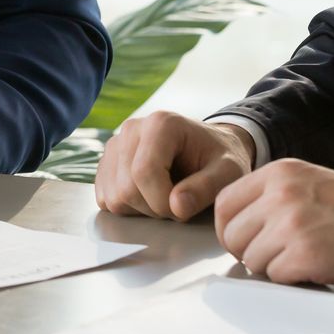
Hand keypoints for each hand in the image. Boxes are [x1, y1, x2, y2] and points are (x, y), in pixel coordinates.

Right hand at [95, 111, 253, 220]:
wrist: (209, 150)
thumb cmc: (219, 159)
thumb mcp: (228, 172)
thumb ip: (207, 188)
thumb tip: (177, 206)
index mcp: (160, 123)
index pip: (144, 172)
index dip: (162, 202)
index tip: (184, 207)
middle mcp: (132, 128)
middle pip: (126, 189)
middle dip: (154, 208)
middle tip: (178, 203)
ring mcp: (115, 145)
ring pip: (113, 198)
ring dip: (141, 210)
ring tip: (165, 196)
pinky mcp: (106, 164)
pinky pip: (105, 199)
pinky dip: (128, 208)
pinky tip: (149, 196)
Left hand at [213, 160, 333, 285]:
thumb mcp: (310, 181)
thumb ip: (273, 195)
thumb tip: (240, 225)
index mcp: (278, 173)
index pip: (224, 202)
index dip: (230, 228)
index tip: (243, 241)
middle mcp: (280, 194)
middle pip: (233, 234)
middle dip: (247, 252)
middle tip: (273, 257)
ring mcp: (291, 224)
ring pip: (251, 259)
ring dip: (272, 267)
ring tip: (302, 258)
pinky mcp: (306, 255)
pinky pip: (275, 277)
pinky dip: (291, 279)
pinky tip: (314, 267)